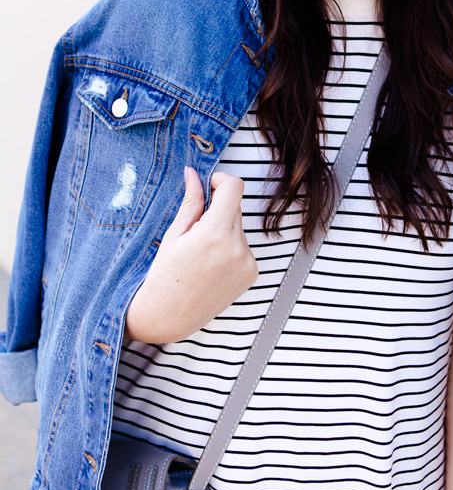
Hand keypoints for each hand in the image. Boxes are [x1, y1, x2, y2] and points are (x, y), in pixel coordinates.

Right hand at [124, 168, 257, 342]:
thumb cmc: (164, 276)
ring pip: (238, 227)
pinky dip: (230, 248)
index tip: (209, 186)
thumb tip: (193, 173)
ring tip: (201, 253)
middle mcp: (236, 248)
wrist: (169, 316)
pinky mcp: (252, 273)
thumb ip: (191, 201)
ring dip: (223, 230)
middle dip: (217, 209)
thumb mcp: (174, 233)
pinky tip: (211, 265)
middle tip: (195, 229)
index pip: (234, 187)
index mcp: (214, 234)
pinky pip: (243, 246)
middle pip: (235, 207)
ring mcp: (247, 262)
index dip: (221, 180)